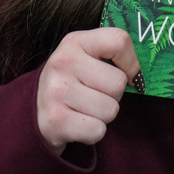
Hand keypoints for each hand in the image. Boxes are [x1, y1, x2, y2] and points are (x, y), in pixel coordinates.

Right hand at [36, 28, 140, 154]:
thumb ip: (113, 54)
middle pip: (118, 83)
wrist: (32, 111)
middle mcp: (62, 63)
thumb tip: (140, 77)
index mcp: (75, 41)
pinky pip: (98, 131)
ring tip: (85, 109)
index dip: (132, 62)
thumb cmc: (73, 81)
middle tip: (96, 94)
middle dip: (114, 95)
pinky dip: (93, 132)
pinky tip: (79, 123)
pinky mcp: (54, 122)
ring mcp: (55, 92)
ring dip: (104, 115)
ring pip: (111, 110)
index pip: (119, 41)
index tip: (128, 73)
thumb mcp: (87, 56)